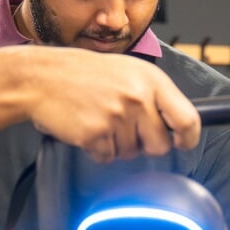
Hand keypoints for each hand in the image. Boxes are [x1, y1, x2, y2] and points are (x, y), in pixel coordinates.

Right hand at [22, 50, 200, 162]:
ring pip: (131, 153)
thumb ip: (154, 95)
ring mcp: (116, 116)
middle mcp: (137, 97)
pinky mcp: (95, 134)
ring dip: (117, 144)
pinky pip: (108, 157)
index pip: (188, 119)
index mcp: (151, 80)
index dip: (188, 138)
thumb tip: (176, 126)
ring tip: (100, 118)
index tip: (182, 142)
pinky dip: (97, 149)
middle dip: (145, 144)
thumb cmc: (84, 74)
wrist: (41, 78)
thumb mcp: (128, 71)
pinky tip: (87, 126)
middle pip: (160, 145)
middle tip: (125, 128)